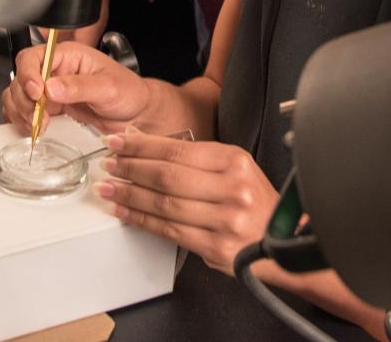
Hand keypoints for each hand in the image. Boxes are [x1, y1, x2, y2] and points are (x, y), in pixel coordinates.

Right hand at [1, 40, 149, 135]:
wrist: (136, 114)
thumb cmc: (129, 93)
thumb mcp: (108, 88)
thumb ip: (80, 86)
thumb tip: (52, 87)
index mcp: (69, 55)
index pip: (34, 57)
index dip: (28, 75)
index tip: (36, 93)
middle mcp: (56, 70)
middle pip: (21, 78)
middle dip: (24, 99)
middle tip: (37, 115)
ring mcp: (51, 89)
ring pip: (18, 95)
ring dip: (20, 111)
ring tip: (36, 124)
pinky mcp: (51, 107)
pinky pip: (25, 110)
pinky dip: (22, 120)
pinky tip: (33, 128)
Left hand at [95, 129, 278, 273]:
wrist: (281, 241)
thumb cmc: (256, 203)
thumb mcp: (237, 170)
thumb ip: (199, 161)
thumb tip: (149, 151)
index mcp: (235, 162)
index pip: (178, 150)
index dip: (142, 146)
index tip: (119, 142)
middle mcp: (232, 189)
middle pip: (167, 176)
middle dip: (131, 169)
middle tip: (110, 165)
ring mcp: (224, 220)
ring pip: (163, 204)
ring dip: (129, 196)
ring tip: (109, 189)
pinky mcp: (215, 248)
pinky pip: (168, 231)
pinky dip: (141, 221)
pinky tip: (125, 213)